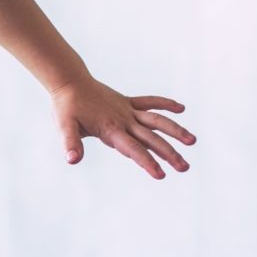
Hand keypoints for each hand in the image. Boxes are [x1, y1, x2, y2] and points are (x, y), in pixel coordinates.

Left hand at [50, 79, 195, 178]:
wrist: (69, 81)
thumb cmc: (66, 106)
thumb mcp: (64, 125)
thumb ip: (71, 143)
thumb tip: (72, 160)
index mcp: (110, 129)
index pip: (132, 149)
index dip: (146, 162)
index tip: (161, 175)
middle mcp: (124, 120)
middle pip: (150, 138)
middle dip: (168, 154)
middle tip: (185, 168)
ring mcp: (127, 110)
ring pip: (156, 120)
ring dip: (174, 130)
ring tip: (192, 141)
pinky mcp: (127, 101)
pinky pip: (149, 102)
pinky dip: (165, 103)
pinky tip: (181, 108)